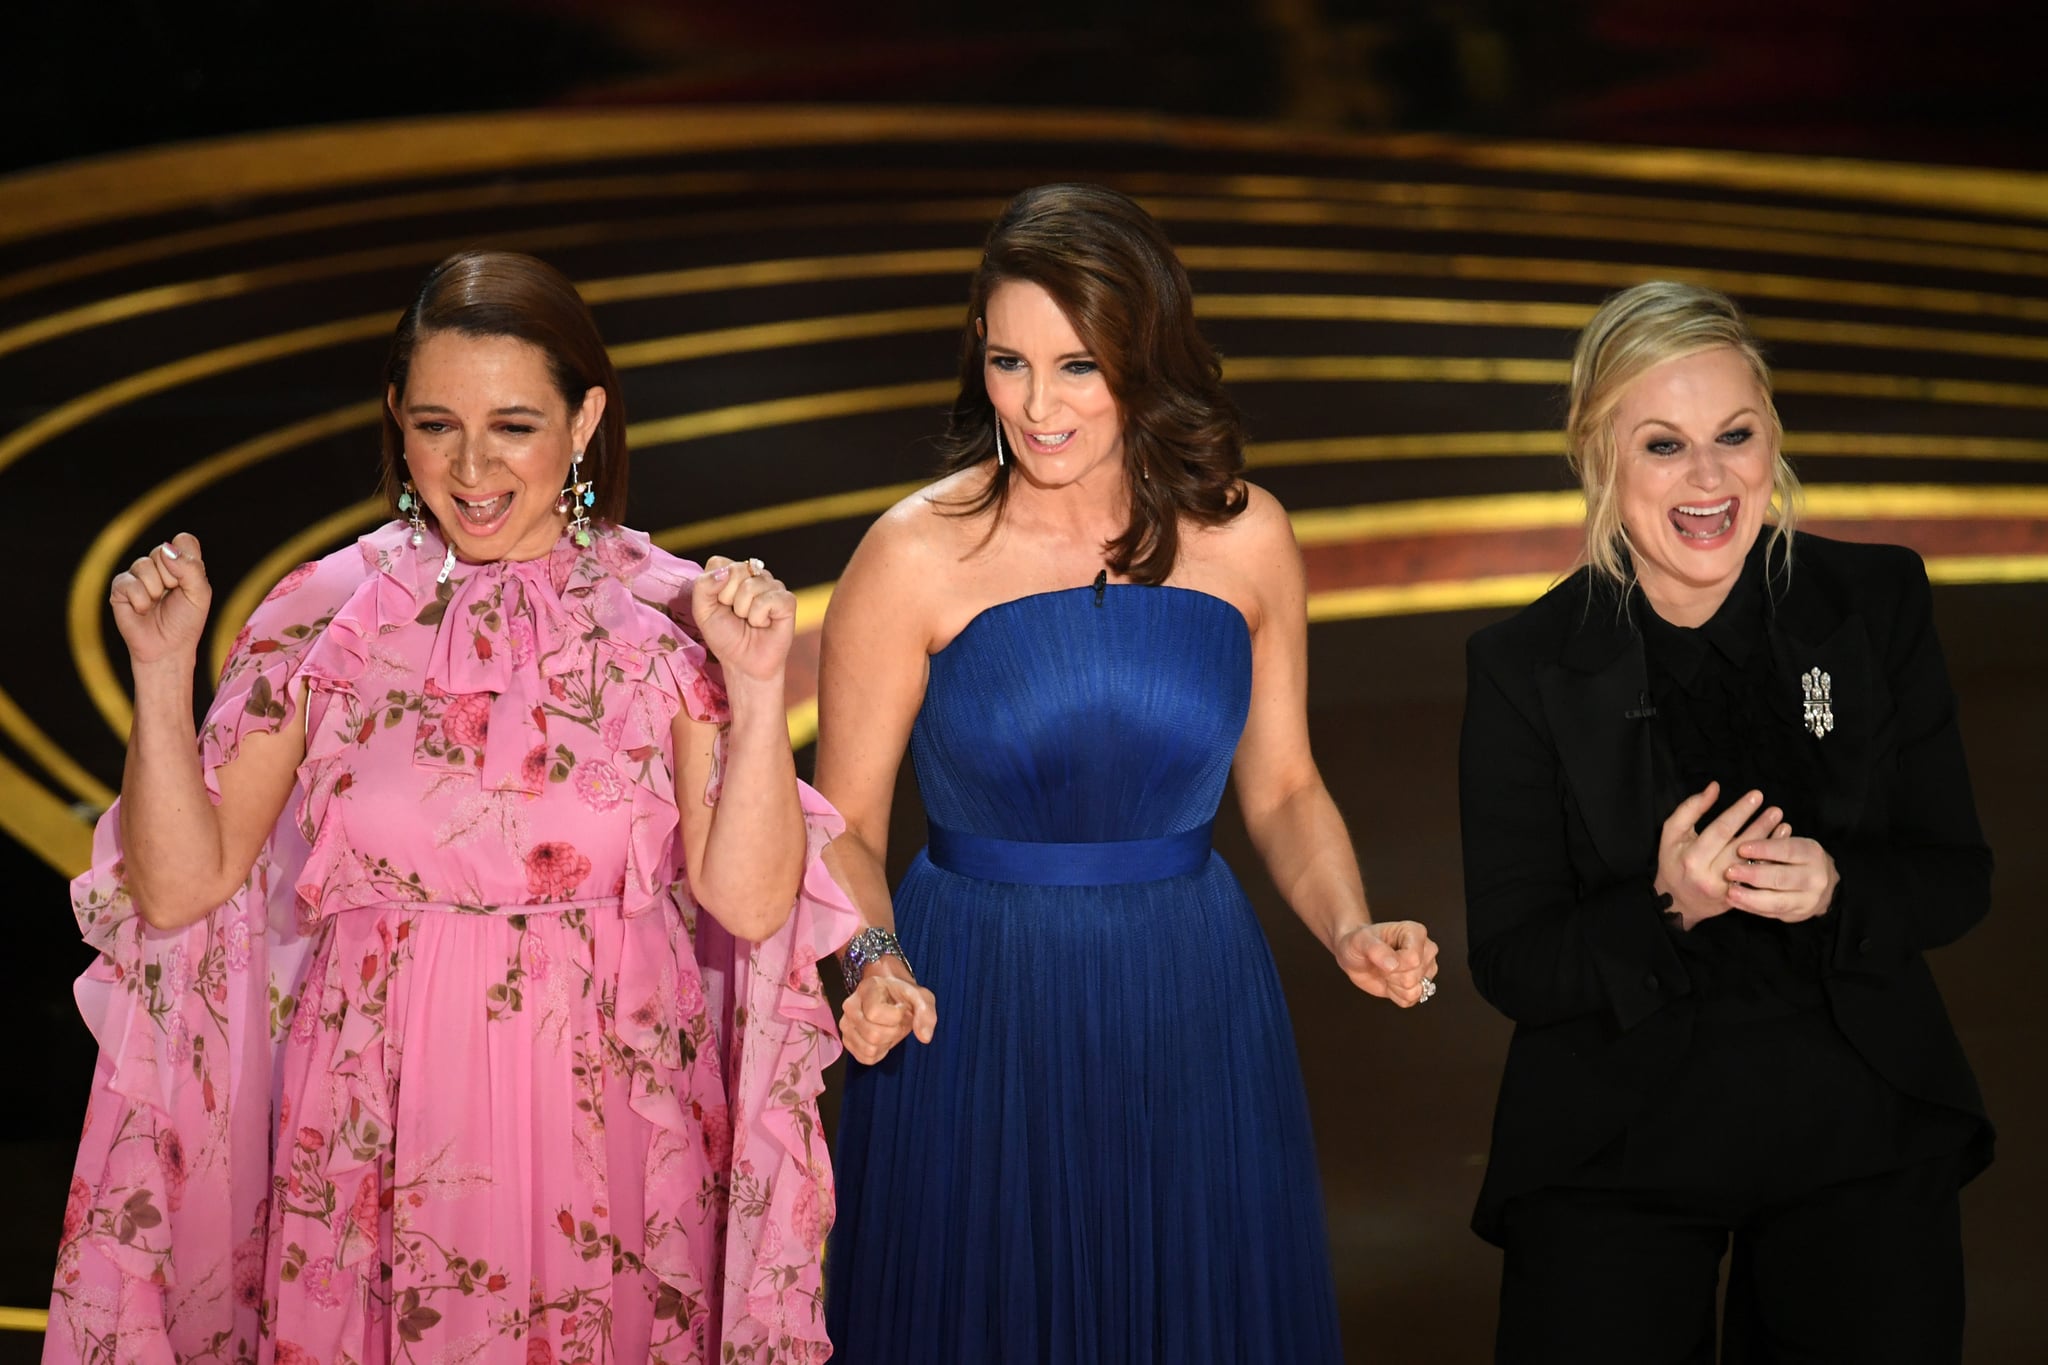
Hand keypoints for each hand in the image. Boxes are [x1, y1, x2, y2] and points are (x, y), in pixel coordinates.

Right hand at [111, 532, 210, 666]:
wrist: (167, 648)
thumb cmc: (186, 621)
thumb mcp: (200, 594)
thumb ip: (191, 568)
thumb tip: (167, 550)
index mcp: (181, 562)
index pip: (183, 540)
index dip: (188, 559)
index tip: (189, 581)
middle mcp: (158, 564)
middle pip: (163, 550)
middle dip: (172, 577)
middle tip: (172, 595)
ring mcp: (137, 574)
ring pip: (144, 565)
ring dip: (155, 590)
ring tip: (157, 604)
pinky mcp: (120, 587)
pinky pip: (128, 583)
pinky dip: (140, 600)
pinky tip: (144, 610)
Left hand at [690, 555, 794, 682]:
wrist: (743, 663)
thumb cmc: (725, 636)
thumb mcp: (702, 611)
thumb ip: (703, 586)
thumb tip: (725, 572)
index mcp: (733, 573)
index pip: (719, 563)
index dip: (714, 588)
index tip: (720, 605)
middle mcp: (755, 575)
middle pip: (735, 571)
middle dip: (729, 600)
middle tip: (736, 615)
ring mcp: (773, 586)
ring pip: (750, 587)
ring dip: (744, 612)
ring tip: (750, 621)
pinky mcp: (787, 600)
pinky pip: (767, 600)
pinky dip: (759, 618)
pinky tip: (764, 623)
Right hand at [837, 961, 936, 1064]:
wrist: (890, 996)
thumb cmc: (902, 995)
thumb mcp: (921, 997)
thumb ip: (926, 1013)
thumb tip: (925, 1037)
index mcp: (867, 989)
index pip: (876, 1012)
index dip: (896, 1015)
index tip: (901, 1007)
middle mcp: (850, 1006)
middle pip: (873, 1035)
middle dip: (894, 1032)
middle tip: (898, 1022)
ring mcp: (846, 1024)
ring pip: (869, 1049)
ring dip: (887, 1043)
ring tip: (890, 1029)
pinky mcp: (847, 1040)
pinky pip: (865, 1058)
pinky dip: (879, 1052)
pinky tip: (883, 1038)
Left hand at [1335, 920, 1440, 1006]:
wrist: (1356, 957)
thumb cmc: (1359, 943)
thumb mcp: (1360, 941)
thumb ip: (1375, 949)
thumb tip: (1393, 965)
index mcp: (1415, 932)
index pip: (1413, 959)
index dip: (1394, 965)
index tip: (1382, 956)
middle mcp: (1426, 949)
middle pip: (1413, 977)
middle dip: (1392, 975)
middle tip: (1382, 964)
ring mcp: (1426, 969)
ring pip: (1415, 991)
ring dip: (1394, 986)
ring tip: (1386, 972)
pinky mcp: (1422, 985)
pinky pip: (1411, 1000)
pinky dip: (1396, 995)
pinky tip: (1390, 982)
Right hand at [1657, 783, 1784, 929]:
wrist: (1677, 902)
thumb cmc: (1674, 862)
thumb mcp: (1672, 833)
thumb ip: (1690, 808)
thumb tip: (1714, 788)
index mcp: (1692, 857)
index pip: (1720, 830)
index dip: (1740, 811)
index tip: (1756, 796)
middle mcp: (1710, 875)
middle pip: (1740, 847)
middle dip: (1760, 825)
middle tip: (1775, 810)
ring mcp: (1726, 889)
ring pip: (1753, 863)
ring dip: (1770, 842)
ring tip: (1783, 823)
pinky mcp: (1738, 898)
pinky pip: (1758, 877)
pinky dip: (1771, 859)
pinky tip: (1781, 844)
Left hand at [1726, 821, 1838, 921]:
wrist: (1822, 885)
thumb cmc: (1798, 859)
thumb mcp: (1791, 845)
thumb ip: (1771, 843)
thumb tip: (1746, 839)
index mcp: (1813, 854)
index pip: (1788, 851)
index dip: (1764, 849)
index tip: (1741, 848)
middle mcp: (1815, 879)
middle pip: (1782, 878)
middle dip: (1753, 875)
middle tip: (1730, 871)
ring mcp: (1808, 900)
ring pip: (1777, 901)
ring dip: (1750, 897)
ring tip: (1730, 891)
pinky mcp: (1797, 915)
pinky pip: (1771, 913)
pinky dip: (1750, 907)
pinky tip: (1734, 900)